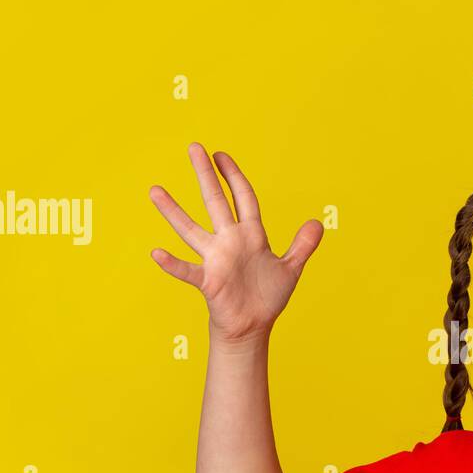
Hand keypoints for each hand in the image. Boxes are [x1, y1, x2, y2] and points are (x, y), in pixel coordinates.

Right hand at [149, 143, 322, 343]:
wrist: (253, 325)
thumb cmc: (267, 296)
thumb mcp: (291, 268)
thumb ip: (303, 245)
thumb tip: (317, 222)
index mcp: (251, 235)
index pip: (243, 198)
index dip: (234, 176)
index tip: (221, 156)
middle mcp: (230, 241)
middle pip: (216, 202)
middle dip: (206, 175)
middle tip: (194, 147)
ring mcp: (216, 259)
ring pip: (191, 230)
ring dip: (173, 212)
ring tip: (155, 190)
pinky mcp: (208, 281)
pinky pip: (187, 271)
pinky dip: (173, 264)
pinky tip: (157, 254)